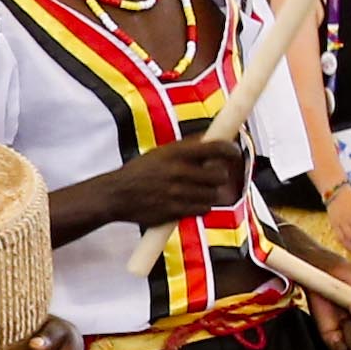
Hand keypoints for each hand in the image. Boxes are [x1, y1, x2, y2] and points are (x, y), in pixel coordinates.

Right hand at [112, 135, 256, 226]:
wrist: (117, 195)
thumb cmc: (140, 172)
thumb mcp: (161, 152)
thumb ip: (187, 147)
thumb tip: (212, 139)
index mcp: (175, 153)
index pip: (215, 148)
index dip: (230, 150)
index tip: (234, 152)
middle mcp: (178, 172)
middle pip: (219, 175)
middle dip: (220, 176)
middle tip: (213, 176)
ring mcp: (177, 193)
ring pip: (213, 195)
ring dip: (211, 193)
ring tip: (199, 190)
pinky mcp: (175, 211)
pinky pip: (202, 209)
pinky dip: (201, 206)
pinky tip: (192, 202)